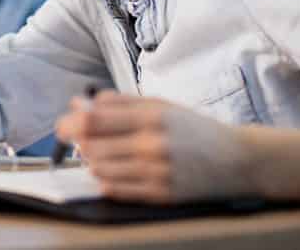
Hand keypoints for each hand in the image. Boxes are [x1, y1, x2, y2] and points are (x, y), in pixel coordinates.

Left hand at [55, 90, 254, 203]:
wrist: (237, 160)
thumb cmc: (194, 129)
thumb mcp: (159, 105)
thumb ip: (118, 103)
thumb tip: (80, 103)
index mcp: (152, 117)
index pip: (97, 120)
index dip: (72, 123)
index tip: (62, 125)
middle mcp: (153, 145)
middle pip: (94, 147)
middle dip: (80, 143)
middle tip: (80, 140)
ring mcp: (157, 173)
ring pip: (101, 169)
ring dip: (92, 162)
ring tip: (99, 154)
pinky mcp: (161, 195)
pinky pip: (117, 190)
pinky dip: (106, 180)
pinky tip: (110, 172)